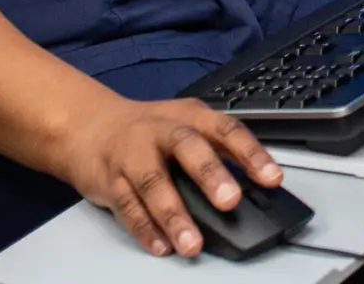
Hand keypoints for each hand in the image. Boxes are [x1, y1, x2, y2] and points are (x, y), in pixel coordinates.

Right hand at [56, 94, 280, 257]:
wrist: (91, 126)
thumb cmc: (150, 130)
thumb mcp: (189, 126)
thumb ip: (220, 151)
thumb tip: (258, 183)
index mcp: (189, 117)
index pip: (226, 129)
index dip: (251, 153)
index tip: (272, 178)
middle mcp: (161, 131)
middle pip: (186, 148)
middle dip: (210, 175)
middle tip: (229, 202)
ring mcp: (133, 155)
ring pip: (152, 183)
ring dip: (173, 215)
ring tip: (191, 243)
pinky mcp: (110, 180)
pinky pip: (127, 207)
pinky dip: (145, 229)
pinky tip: (161, 245)